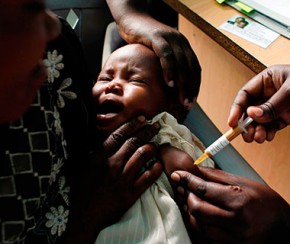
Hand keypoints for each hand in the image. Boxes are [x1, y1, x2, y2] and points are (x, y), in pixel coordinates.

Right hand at [64, 116, 162, 242]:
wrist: (85, 218)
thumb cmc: (82, 192)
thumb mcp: (82, 169)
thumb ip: (93, 154)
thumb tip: (101, 140)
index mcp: (99, 158)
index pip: (118, 135)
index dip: (132, 125)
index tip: (142, 118)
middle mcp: (112, 165)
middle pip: (133, 142)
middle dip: (147, 131)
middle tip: (156, 125)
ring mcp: (122, 179)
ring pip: (142, 156)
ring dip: (152, 147)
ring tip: (157, 144)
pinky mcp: (130, 194)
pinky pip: (147, 178)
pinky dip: (155, 169)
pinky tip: (158, 164)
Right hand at [107, 0, 200, 108]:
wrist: (132, 19)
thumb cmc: (144, 40)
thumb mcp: (160, 52)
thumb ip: (167, 65)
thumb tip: (169, 87)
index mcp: (183, 46)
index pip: (195, 69)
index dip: (195, 86)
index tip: (192, 101)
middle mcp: (180, 41)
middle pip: (191, 68)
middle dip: (190, 88)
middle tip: (188, 104)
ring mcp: (170, 38)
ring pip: (181, 64)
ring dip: (183, 83)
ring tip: (180, 99)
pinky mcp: (157, 37)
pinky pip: (166, 55)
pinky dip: (169, 70)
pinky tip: (169, 83)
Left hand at [171, 167, 289, 242]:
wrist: (285, 230)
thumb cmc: (266, 203)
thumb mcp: (245, 183)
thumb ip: (217, 176)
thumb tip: (195, 168)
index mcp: (238, 200)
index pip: (203, 189)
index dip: (187, 180)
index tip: (177, 175)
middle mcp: (235, 221)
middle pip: (197, 208)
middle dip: (187, 197)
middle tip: (186, 189)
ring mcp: (233, 238)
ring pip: (198, 225)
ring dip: (191, 211)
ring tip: (192, 201)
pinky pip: (205, 237)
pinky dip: (199, 224)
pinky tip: (200, 215)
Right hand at [228, 64, 289, 142]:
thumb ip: (272, 104)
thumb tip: (251, 115)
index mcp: (268, 79)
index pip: (245, 94)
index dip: (236, 108)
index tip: (232, 122)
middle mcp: (269, 93)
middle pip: (249, 109)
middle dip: (246, 124)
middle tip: (246, 135)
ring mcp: (277, 105)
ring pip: (259, 120)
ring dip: (256, 131)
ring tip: (259, 138)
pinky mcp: (285, 116)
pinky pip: (270, 125)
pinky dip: (267, 132)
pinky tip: (267, 136)